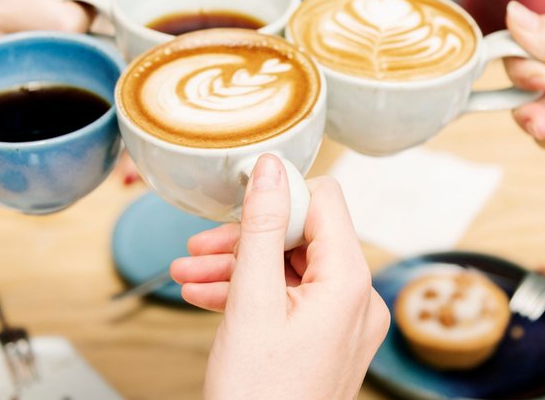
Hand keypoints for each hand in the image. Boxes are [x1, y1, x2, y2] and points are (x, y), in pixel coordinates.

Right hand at [171, 155, 388, 399]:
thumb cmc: (260, 395)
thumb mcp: (251, 299)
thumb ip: (262, 226)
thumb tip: (271, 168)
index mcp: (349, 281)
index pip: (324, 201)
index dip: (278, 194)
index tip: (236, 198)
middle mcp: (356, 298)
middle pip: (300, 237)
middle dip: (244, 240)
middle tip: (198, 249)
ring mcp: (342, 321)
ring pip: (287, 269)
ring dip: (237, 268)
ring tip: (188, 276)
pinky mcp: (326, 338)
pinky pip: (288, 299)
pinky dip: (250, 294)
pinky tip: (206, 296)